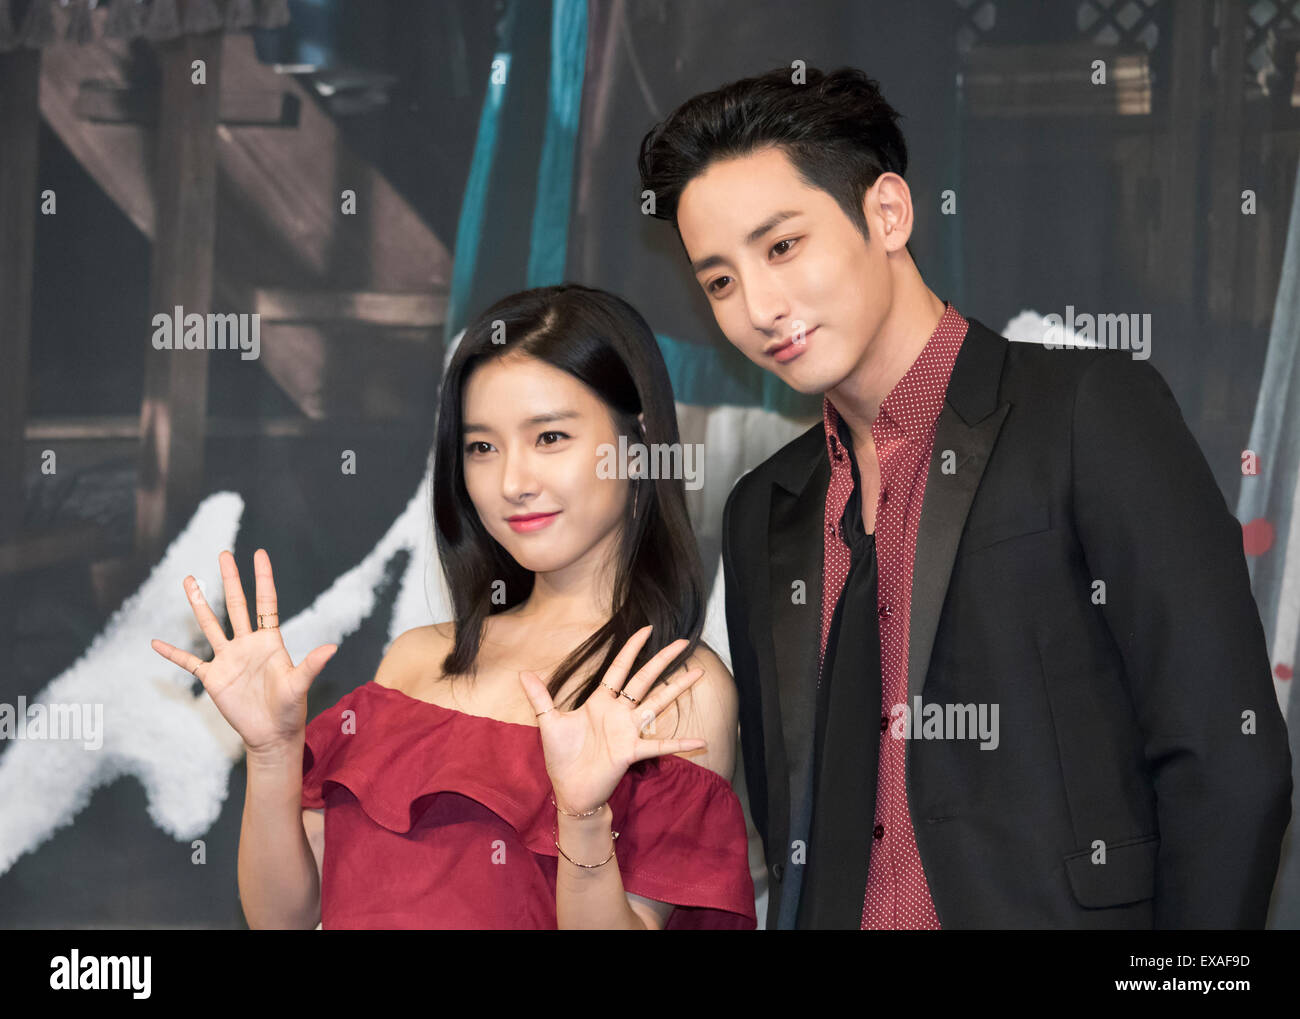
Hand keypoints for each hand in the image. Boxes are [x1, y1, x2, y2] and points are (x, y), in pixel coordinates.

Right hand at [149, 549, 337, 757]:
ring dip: (199, 603)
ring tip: (188, 579)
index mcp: (270, 641)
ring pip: (210, 625)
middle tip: (224, 554)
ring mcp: (228, 659)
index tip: (259, 554)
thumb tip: (332, 647)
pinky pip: (189, 662)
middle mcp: (247, 644)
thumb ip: (311, 665)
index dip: (263, 578)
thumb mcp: (300, 685)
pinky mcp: (214, 678)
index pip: (266, 602)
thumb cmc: (291, 709)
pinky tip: (155, 643)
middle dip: (230, 579)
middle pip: (236, 605)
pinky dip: (172, 653)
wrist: (272, 735)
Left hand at [517, 625, 706, 814]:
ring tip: (698, 672)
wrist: (570, 790)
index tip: (647, 630)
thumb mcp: (548, 723)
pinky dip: (680, 743)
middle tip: (683, 642)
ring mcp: (628, 731)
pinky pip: (660, 745)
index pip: (620, 668)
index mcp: (600, 701)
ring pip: (658, 703)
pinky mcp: (632, 751)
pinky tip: (700, 740)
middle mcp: (619, 712)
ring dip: (677, 688)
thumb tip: (522, 672)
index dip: (632, 648)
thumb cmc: (562, 757)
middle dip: (663, 660)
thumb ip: (539, 697)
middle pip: (645, 679)